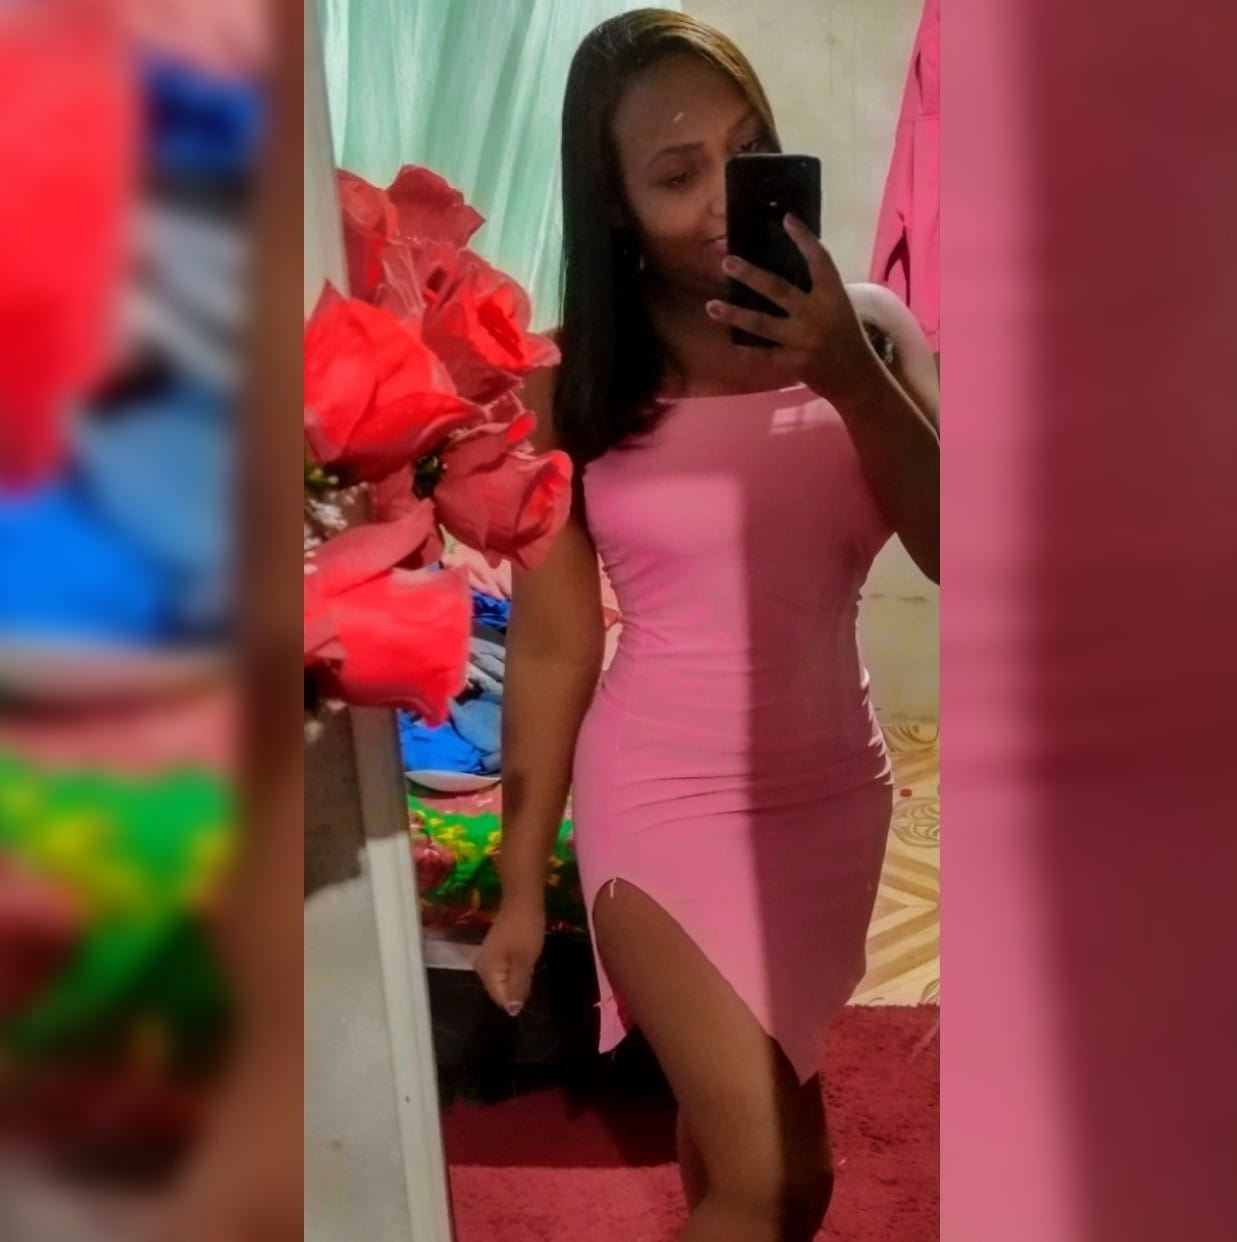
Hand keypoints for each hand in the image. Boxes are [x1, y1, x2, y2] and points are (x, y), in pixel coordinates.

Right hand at [474, 897, 544, 1015]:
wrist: (522, 899)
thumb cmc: (524, 930)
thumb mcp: (524, 962)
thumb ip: (517, 988)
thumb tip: (512, 1011)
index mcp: (485, 972)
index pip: (501, 999)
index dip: (518, 996)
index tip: (531, 982)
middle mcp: (481, 967)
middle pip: (502, 990)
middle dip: (519, 985)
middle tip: (531, 968)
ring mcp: (488, 957)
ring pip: (506, 978)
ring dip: (520, 974)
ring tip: (530, 961)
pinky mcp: (496, 950)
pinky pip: (507, 967)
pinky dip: (518, 965)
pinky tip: (527, 955)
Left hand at [706, 214, 874, 400]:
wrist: (856, 376)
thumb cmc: (846, 335)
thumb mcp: (838, 306)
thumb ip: (816, 290)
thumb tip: (780, 271)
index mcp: (833, 295)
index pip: (820, 261)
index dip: (805, 239)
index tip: (787, 219)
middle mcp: (816, 314)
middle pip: (778, 289)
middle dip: (750, 275)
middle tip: (726, 262)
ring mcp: (802, 339)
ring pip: (762, 324)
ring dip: (734, 314)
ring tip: (711, 306)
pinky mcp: (793, 362)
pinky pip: (763, 355)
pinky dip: (746, 350)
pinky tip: (729, 344)